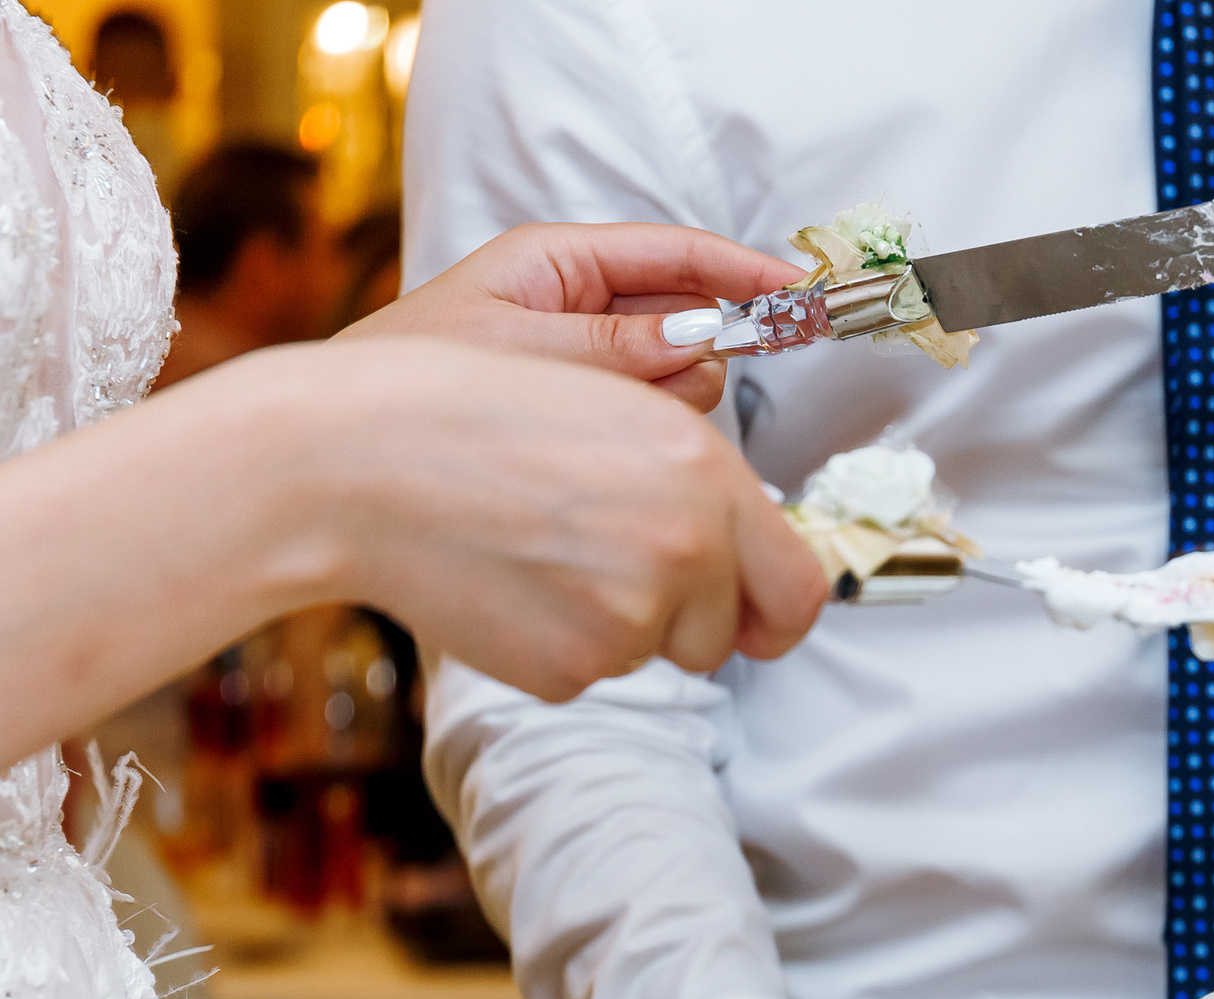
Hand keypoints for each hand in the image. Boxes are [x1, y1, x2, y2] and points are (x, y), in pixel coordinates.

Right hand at [253, 337, 824, 695]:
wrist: (360, 464)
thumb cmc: (487, 421)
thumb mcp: (625, 418)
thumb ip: (707, 495)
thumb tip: (757, 571)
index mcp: (707, 477)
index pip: (799, 588)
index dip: (779, 612)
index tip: (759, 616)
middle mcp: (684, 550)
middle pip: (731, 634)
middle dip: (692, 617)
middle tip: (616, 568)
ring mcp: (628, 618)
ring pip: (656, 650)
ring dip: (617, 619)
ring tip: (541, 549)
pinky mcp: (571, 670)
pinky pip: (593, 671)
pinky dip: (560, 641)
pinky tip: (508, 581)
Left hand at [338, 222, 805, 413]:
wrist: (338, 450)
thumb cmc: (406, 385)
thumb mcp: (518, 354)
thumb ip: (616, 349)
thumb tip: (700, 343)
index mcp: (556, 264)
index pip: (676, 254)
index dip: (745, 270)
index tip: (800, 293)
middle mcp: (577, 305)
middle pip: (688, 316)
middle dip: (698, 353)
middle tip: (671, 394)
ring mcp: (583, 359)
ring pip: (676, 375)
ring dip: (666, 405)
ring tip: (601, 430)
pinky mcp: (582, 410)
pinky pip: (646, 416)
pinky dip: (645, 437)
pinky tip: (607, 454)